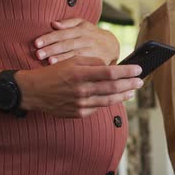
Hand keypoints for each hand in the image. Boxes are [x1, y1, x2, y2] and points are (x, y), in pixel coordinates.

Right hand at [16, 56, 142, 117]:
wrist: (33, 92)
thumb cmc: (53, 73)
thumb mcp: (71, 60)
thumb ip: (92, 62)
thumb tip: (109, 66)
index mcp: (81, 73)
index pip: (110, 72)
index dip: (127, 72)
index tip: (138, 70)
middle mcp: (82, 89)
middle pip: (113, 87)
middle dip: (130, 84)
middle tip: (141, 81)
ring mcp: (81, 103)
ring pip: (109, 100)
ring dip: (123, 95)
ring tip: (132, 91)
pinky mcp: (79, 113)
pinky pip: (98, 108)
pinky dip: (108, 102)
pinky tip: (115, 98)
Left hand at [34, 18, 118, 64]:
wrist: (112, 45)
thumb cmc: (93, 34)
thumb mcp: (83, 24)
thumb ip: (68, 23)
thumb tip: (53, 24)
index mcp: (81, 30)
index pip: (62, 33)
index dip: (49, 38)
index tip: (36, 43)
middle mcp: (86, 39)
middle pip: (67, 44)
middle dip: (52, 48)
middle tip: (38, 54)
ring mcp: (91, 51)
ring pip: (74, 54)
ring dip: (61, 58)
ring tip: (48, 61)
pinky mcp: (96, 61)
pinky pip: (82, 63)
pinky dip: (72, 66)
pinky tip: (62, 69)